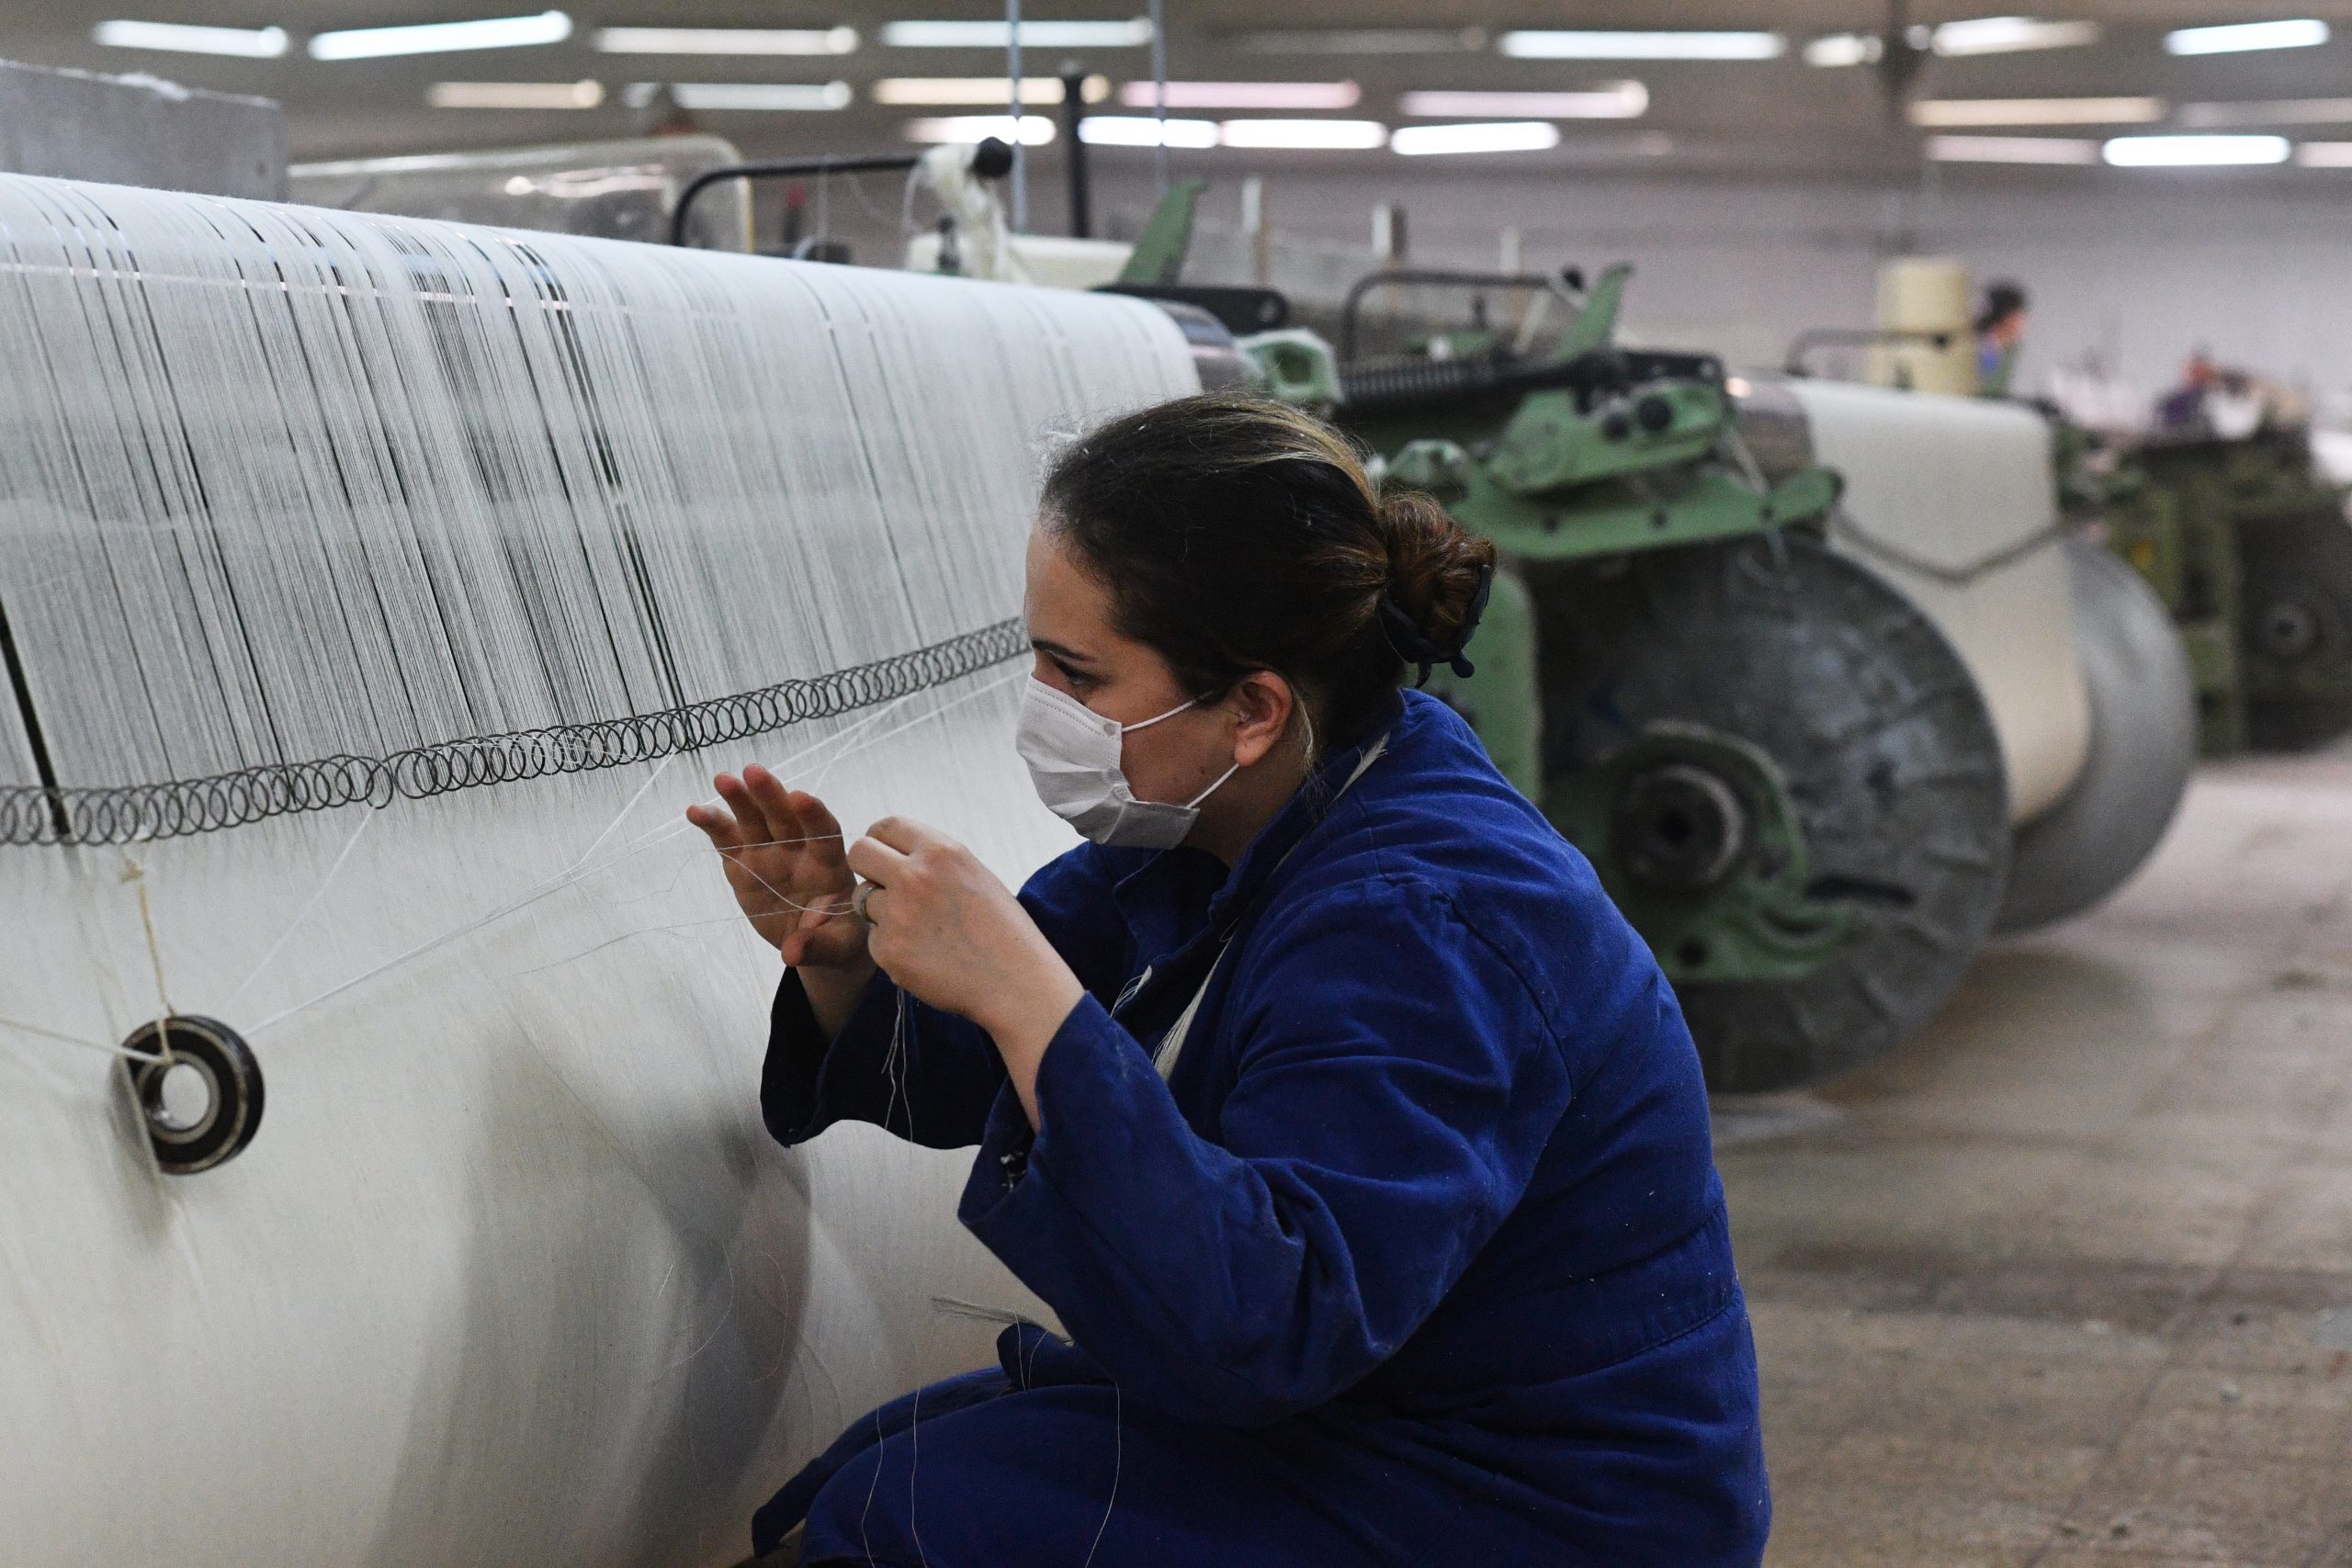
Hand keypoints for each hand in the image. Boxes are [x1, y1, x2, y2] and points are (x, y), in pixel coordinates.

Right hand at [687, 767, 868, 971]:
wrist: (816, 940)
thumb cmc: (838, 936)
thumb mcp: (837, 947)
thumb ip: (818, 947)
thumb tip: (793, 954)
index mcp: (829, 864)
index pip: (825, 833)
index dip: (814, 816)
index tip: (801, 798)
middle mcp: (799, 851)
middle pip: (785, 818)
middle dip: (770, 795)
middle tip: (753, 772)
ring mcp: (769, 854)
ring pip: (754, 821)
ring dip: (739, 800)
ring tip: (722, 780)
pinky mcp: (744, 864)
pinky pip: (728, 841)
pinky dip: (713, 825)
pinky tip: (695, 811)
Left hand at [847, 817, 1083, 1126]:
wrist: (1015, 982)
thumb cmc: (1002, 930)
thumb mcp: (975, 875)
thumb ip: (933, 861)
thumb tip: (895, 854)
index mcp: (941, 851)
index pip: (885, 825)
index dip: (880, 841)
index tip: (884, 857)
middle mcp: (915, 876)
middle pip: (859, 853)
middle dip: (868, 869)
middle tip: (886, 889)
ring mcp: (897, 914)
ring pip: (863, 899)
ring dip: (882, 912)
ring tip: (921, 931)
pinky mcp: (888, 950)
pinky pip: (873, 939)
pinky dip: (892, 948)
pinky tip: (925, 957)